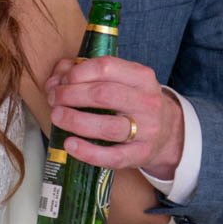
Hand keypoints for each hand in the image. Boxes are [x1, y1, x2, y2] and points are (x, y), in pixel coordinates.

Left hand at [45, 56, 184, 179]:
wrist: (168, 132)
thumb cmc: (133, 100)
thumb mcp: (121, 79)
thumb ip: (85, 73)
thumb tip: (53, 82)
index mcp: (141, 76)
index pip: (106, 66)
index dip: (77, 72)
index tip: (62, 80)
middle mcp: (147, 102)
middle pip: (103, 94)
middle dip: (71, 95)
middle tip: (54, 98)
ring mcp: (146, 130)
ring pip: (107, 126)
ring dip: (75, 120)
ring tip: (57, 116)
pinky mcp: (140, 155)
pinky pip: (112, 157)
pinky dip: (87, 152)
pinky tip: (69, 144)